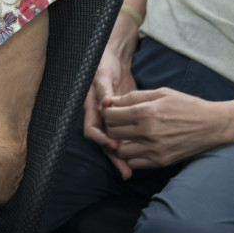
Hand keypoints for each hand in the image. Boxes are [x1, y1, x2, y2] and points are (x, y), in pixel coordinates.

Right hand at [83, 49, 137, 177]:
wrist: (115, 60)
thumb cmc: (105, 65)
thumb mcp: (103, 75)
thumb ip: (104, 90)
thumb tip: (105, 104)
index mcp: (92, 107)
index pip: (91, 129)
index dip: (100, 138)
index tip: (112, 144)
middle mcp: (99, 117)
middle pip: (104, 142)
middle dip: (114, 157)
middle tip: (125, 170)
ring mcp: (111, 120)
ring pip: (115, 143)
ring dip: (122, 157)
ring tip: (131, 172)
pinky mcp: (124, 119)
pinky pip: (125, 136)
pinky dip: (132, 147)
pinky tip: (142, 157)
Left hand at [101, 88, 233, 168]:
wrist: (213, 125)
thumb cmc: (187, 105)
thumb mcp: (161, 93)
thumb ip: (134, 97)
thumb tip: (112, 101)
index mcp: (146, 113)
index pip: (111, 116)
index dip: (108, 112)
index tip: (112, 111)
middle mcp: (148, 132)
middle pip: (113, 133)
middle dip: (112, 127)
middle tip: (119, 123)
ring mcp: (155, 149)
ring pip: (121, 151)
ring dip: (121, 144)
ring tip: (129, 136)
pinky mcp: (161, 161)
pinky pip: (135, 163)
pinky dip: (132, 156)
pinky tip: (139, 147)